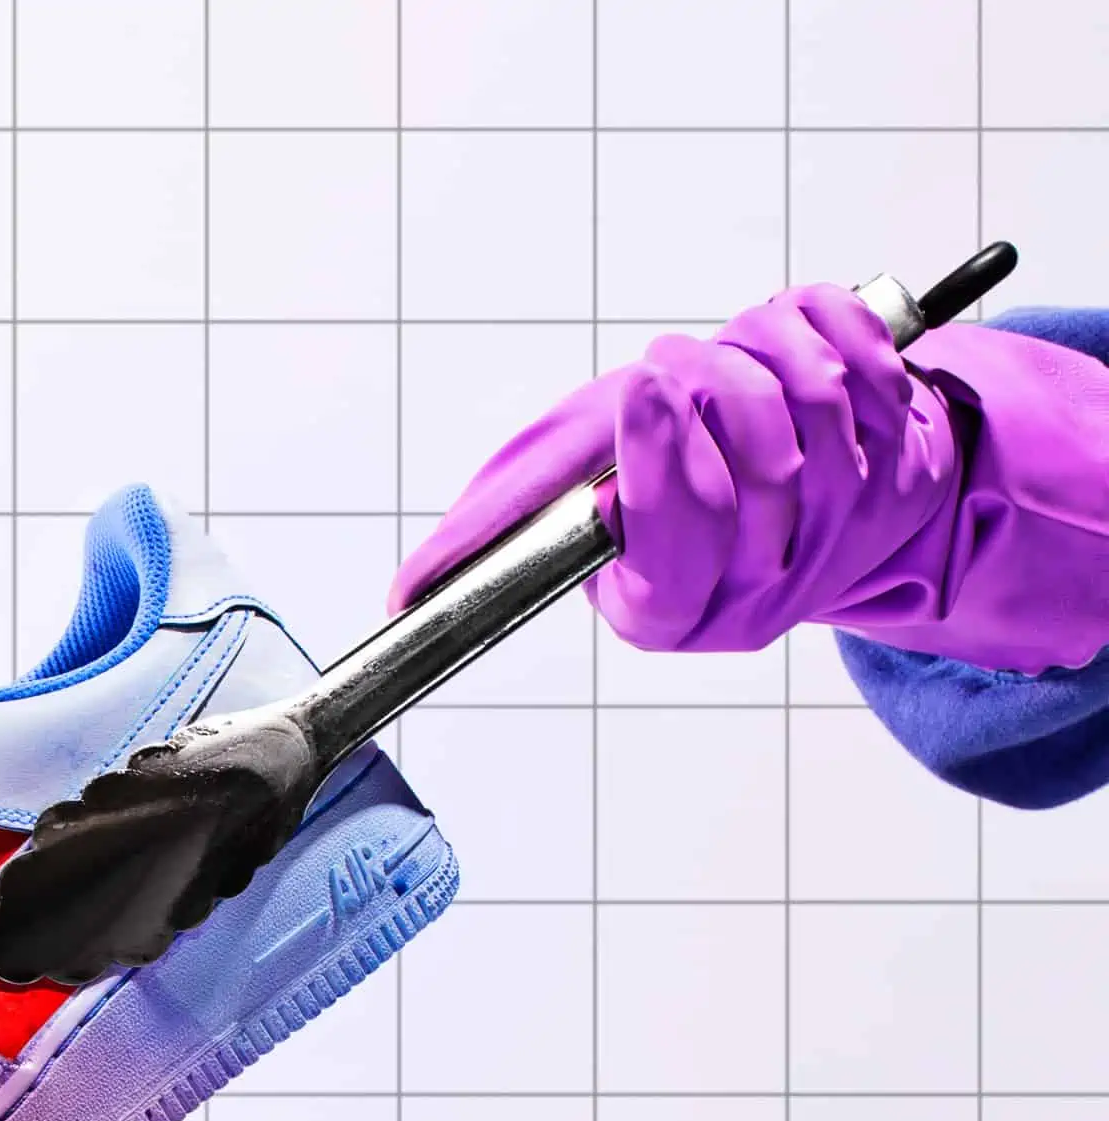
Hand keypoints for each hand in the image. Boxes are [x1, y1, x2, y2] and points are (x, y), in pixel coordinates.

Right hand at [391, 284, 955, 654]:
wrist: (818, 513)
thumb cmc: (678, 508)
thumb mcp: (578, 526)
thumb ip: (513, 529)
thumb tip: (410, 593)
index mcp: (667, 609)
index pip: (672, 537)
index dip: (661, 455)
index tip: (642, 390)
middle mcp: (757, 590)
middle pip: (750, 455)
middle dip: (707, 384)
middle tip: (671, 374)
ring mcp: (839, 534)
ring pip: (812, 397)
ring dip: (763, 349)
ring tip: (735, 361)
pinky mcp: (898, 468)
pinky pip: (868, 362)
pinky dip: (826, 325)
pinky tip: (801, 346)